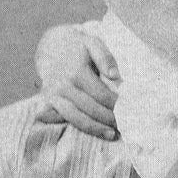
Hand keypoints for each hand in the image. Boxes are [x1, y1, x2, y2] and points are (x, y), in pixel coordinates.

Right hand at [35, 24, 118, 139]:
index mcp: (76, 72)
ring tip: (112, 134)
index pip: (100, 95)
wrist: (51, 45)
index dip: (116, 104)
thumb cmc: (77, 45)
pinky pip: (64, 119)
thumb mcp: (93, 42)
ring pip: (76, 118)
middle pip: (90, 109)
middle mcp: (63, 86)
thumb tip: (115, 75)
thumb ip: (105, 57)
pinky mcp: (48, 102)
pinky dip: (80, 127)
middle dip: (109, 118)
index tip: (129, 109)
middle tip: (126, 124)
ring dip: (95, 128)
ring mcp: (53, 96)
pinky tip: (95, 131)